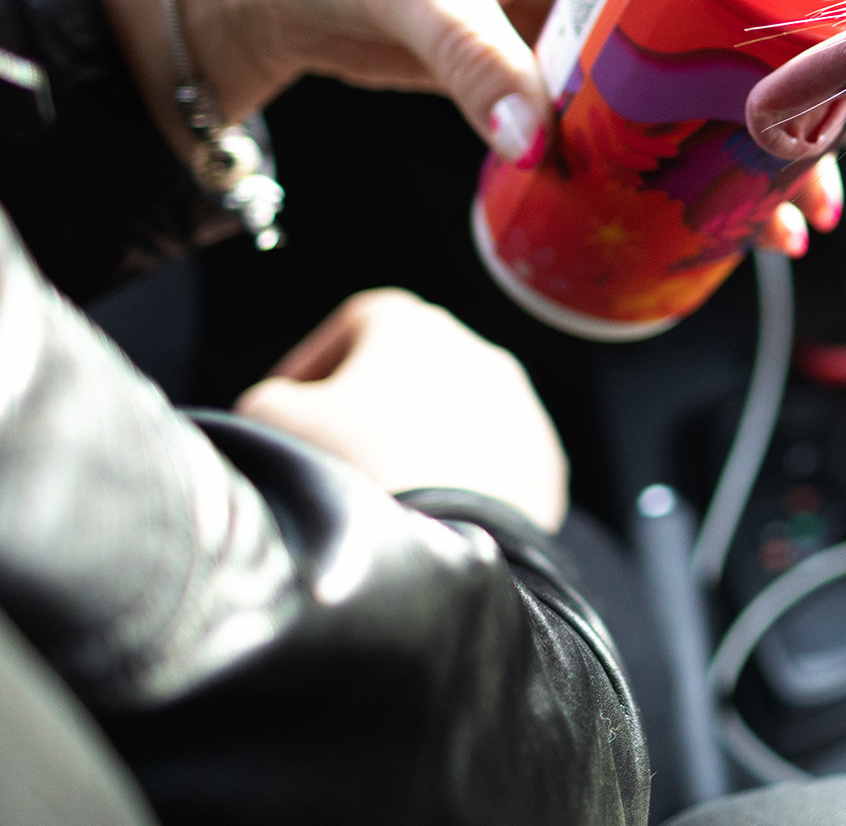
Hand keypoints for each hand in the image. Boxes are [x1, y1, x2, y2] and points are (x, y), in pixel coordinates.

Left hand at [88, 0, 843, 253]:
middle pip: (724, 49)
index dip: (786, 29)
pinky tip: (689, 222)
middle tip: (810, 198)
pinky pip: (622, 125)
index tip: (824, 96)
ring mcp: (577, 26)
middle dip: (775, 123)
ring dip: (727, 161)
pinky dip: (658, 170)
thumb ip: (471, 58)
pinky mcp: (539, 72)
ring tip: (774, 232)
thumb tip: (538, 147)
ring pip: (681, 97)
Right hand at [235, 289, 568, 530]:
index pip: (356, 324)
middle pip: (413, 369)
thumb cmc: (349, 470)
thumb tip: (279, 405)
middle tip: (332, 451)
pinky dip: (465, 480)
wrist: (439, 553)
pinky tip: (434, 515)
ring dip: (421, 441)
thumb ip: (266, 397)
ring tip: (385, 490)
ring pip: (459, 416)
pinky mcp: (547, 461)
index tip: (289, 402)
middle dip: (370, 405)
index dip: (314, 361)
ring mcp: (521, 406)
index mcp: (412, 324)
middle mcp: (478, 350)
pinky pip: (496, 462)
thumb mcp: (269, 420)